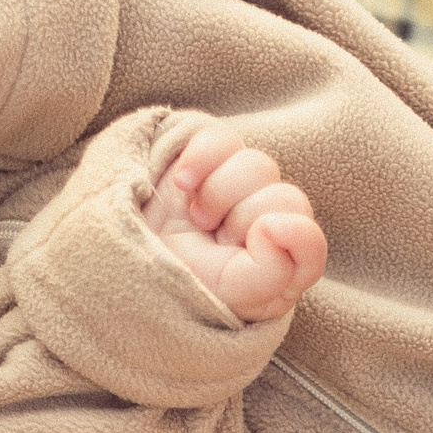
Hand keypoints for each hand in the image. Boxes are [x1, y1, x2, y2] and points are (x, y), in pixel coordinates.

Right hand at [143, 118, 328, 323]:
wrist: (121, 262)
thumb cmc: (184, 287)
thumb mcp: (235, 294)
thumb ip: (276, 271)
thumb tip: (281, 224)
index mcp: (284, 263)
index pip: (311, 238)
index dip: (288, 236)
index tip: (254, 243)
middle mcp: (268, 223)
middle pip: (287, 198)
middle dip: (244, 220)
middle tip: (215, 239)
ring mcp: (241, 187)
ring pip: (259, 166)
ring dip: (220, 195)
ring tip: (196, 219)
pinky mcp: (211, 155)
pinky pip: (223, 139)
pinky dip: (202, 159)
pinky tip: (181, 183)